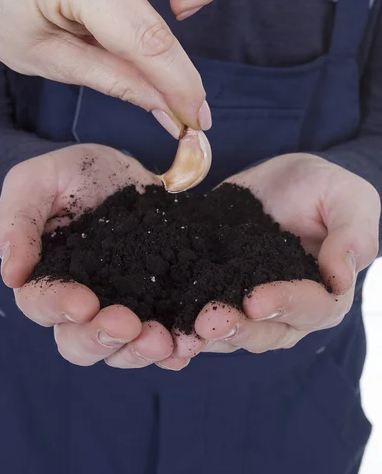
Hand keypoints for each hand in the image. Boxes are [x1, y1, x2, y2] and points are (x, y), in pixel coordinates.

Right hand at [0, 145, 195, 369]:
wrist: (116, 170)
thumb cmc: (67, 174)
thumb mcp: (35, 182)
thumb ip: (18, 221)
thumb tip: (12, 274)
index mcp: (45, 277)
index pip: (42, 303)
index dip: (59, 307)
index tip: (84, 304)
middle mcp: (80, 302)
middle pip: (79, 341)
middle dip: (103, 338)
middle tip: (128, 326)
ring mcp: (120, 304)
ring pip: (121, 347)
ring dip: (140, 350)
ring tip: (164, 341)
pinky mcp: (155, 299)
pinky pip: (162, 331)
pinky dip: (174, 347)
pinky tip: (186, 345)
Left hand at [194, 154, 379, 353]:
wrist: (286, 179)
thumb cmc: (325, 188)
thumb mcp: (349, 198)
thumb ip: (352, 236)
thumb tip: (340, 277)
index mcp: (326, 292)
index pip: (311, 308)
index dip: (284, 305)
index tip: (255, 298)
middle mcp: (289, 309)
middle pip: (267, 332)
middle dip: (237, 329)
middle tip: (207, 322)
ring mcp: (251, 303)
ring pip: (232, 333)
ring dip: (206, 336)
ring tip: (181, 333)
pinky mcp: (219, 289)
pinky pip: (202, 312)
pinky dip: (183, 322)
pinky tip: (163, 325)